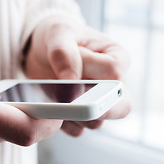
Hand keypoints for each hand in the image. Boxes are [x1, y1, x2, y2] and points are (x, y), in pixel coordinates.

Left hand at [25, 17, 130, 135]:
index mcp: (116, 58)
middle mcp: (112, 84)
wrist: (42, 50)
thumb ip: (64, 53)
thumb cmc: (58, 36)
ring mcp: (98, 103)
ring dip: (74, 116)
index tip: (69, 78)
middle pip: (121, 107)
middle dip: (96, 110)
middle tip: (70, 105)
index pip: (114, 73)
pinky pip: (77, 130)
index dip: (91, 76)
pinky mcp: (81, 116)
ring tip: (53, 100)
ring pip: (97, 123)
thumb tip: (70, 80)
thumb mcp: (58, 33)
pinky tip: (49, 111)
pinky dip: (62, 125)